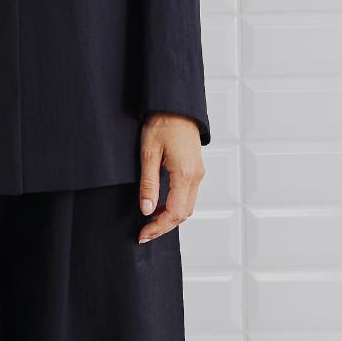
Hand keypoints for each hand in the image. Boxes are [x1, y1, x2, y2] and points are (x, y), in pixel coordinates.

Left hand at [137, 114, 203, 241]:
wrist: (176, 106)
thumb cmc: (162, 123)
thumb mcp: (148, 153)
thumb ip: (148, 183)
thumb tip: (147, 209)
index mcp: (185, 174)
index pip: (174, 213)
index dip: (158, 227)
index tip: (143, 234)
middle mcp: (196, 176)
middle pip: (183, 214)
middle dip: (164, 227)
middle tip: (144, 233)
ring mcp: (198, 173)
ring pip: (187, 206)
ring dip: (170, 218)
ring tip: (150, 222)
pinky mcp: (196, 169)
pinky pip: (188, 196)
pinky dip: (176, 206)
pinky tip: (160, 206)